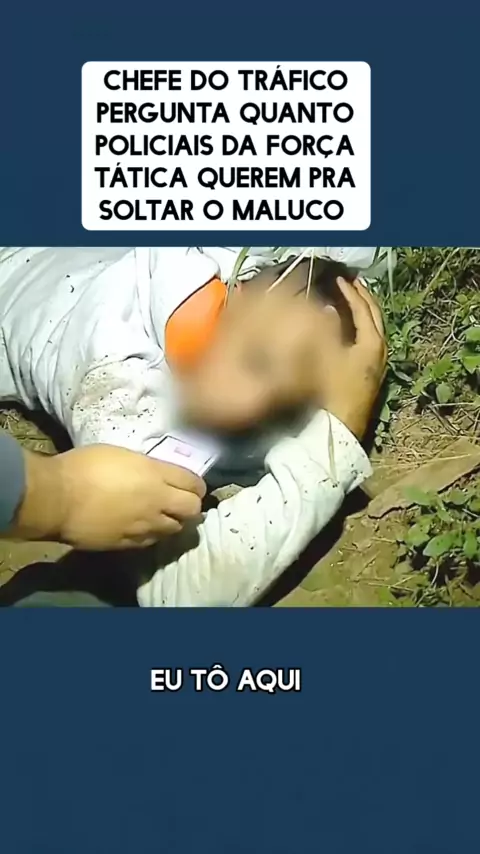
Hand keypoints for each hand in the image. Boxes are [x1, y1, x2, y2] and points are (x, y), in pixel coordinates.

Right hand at [16, 445, 206, 548]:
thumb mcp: (120, 454)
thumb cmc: (83, 467)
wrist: (58, 498)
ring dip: (173, 522)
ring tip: (163, 517)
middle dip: (191, 506)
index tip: (192, 486)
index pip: (194, 482)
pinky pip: (152, 541)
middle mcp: (157, 501)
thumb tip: (154, 474)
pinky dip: (153, 535)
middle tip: (181, 503)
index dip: (196, 485)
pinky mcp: (130, 543)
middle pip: (192, 509)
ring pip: (175, 529)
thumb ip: (145, 467)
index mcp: (155, 474)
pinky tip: (143, 529)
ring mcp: (145, 525)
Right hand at [315, 279, 386, 438]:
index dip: (349, 292)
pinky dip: (359, 326)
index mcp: (372, 343)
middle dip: (363, 297)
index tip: (338, 278)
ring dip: (362, 311)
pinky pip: (368, 339)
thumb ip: (327, 329)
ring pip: (373, 328)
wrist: (338, 428)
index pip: (363, 309)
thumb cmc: (331, 392)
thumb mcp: (325, 357)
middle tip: (352, 282)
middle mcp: (380, 351)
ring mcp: (377, 364)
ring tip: (351, 300)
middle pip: (374, 316)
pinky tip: (347, 328)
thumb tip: (330, 310)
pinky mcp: (369, 374)